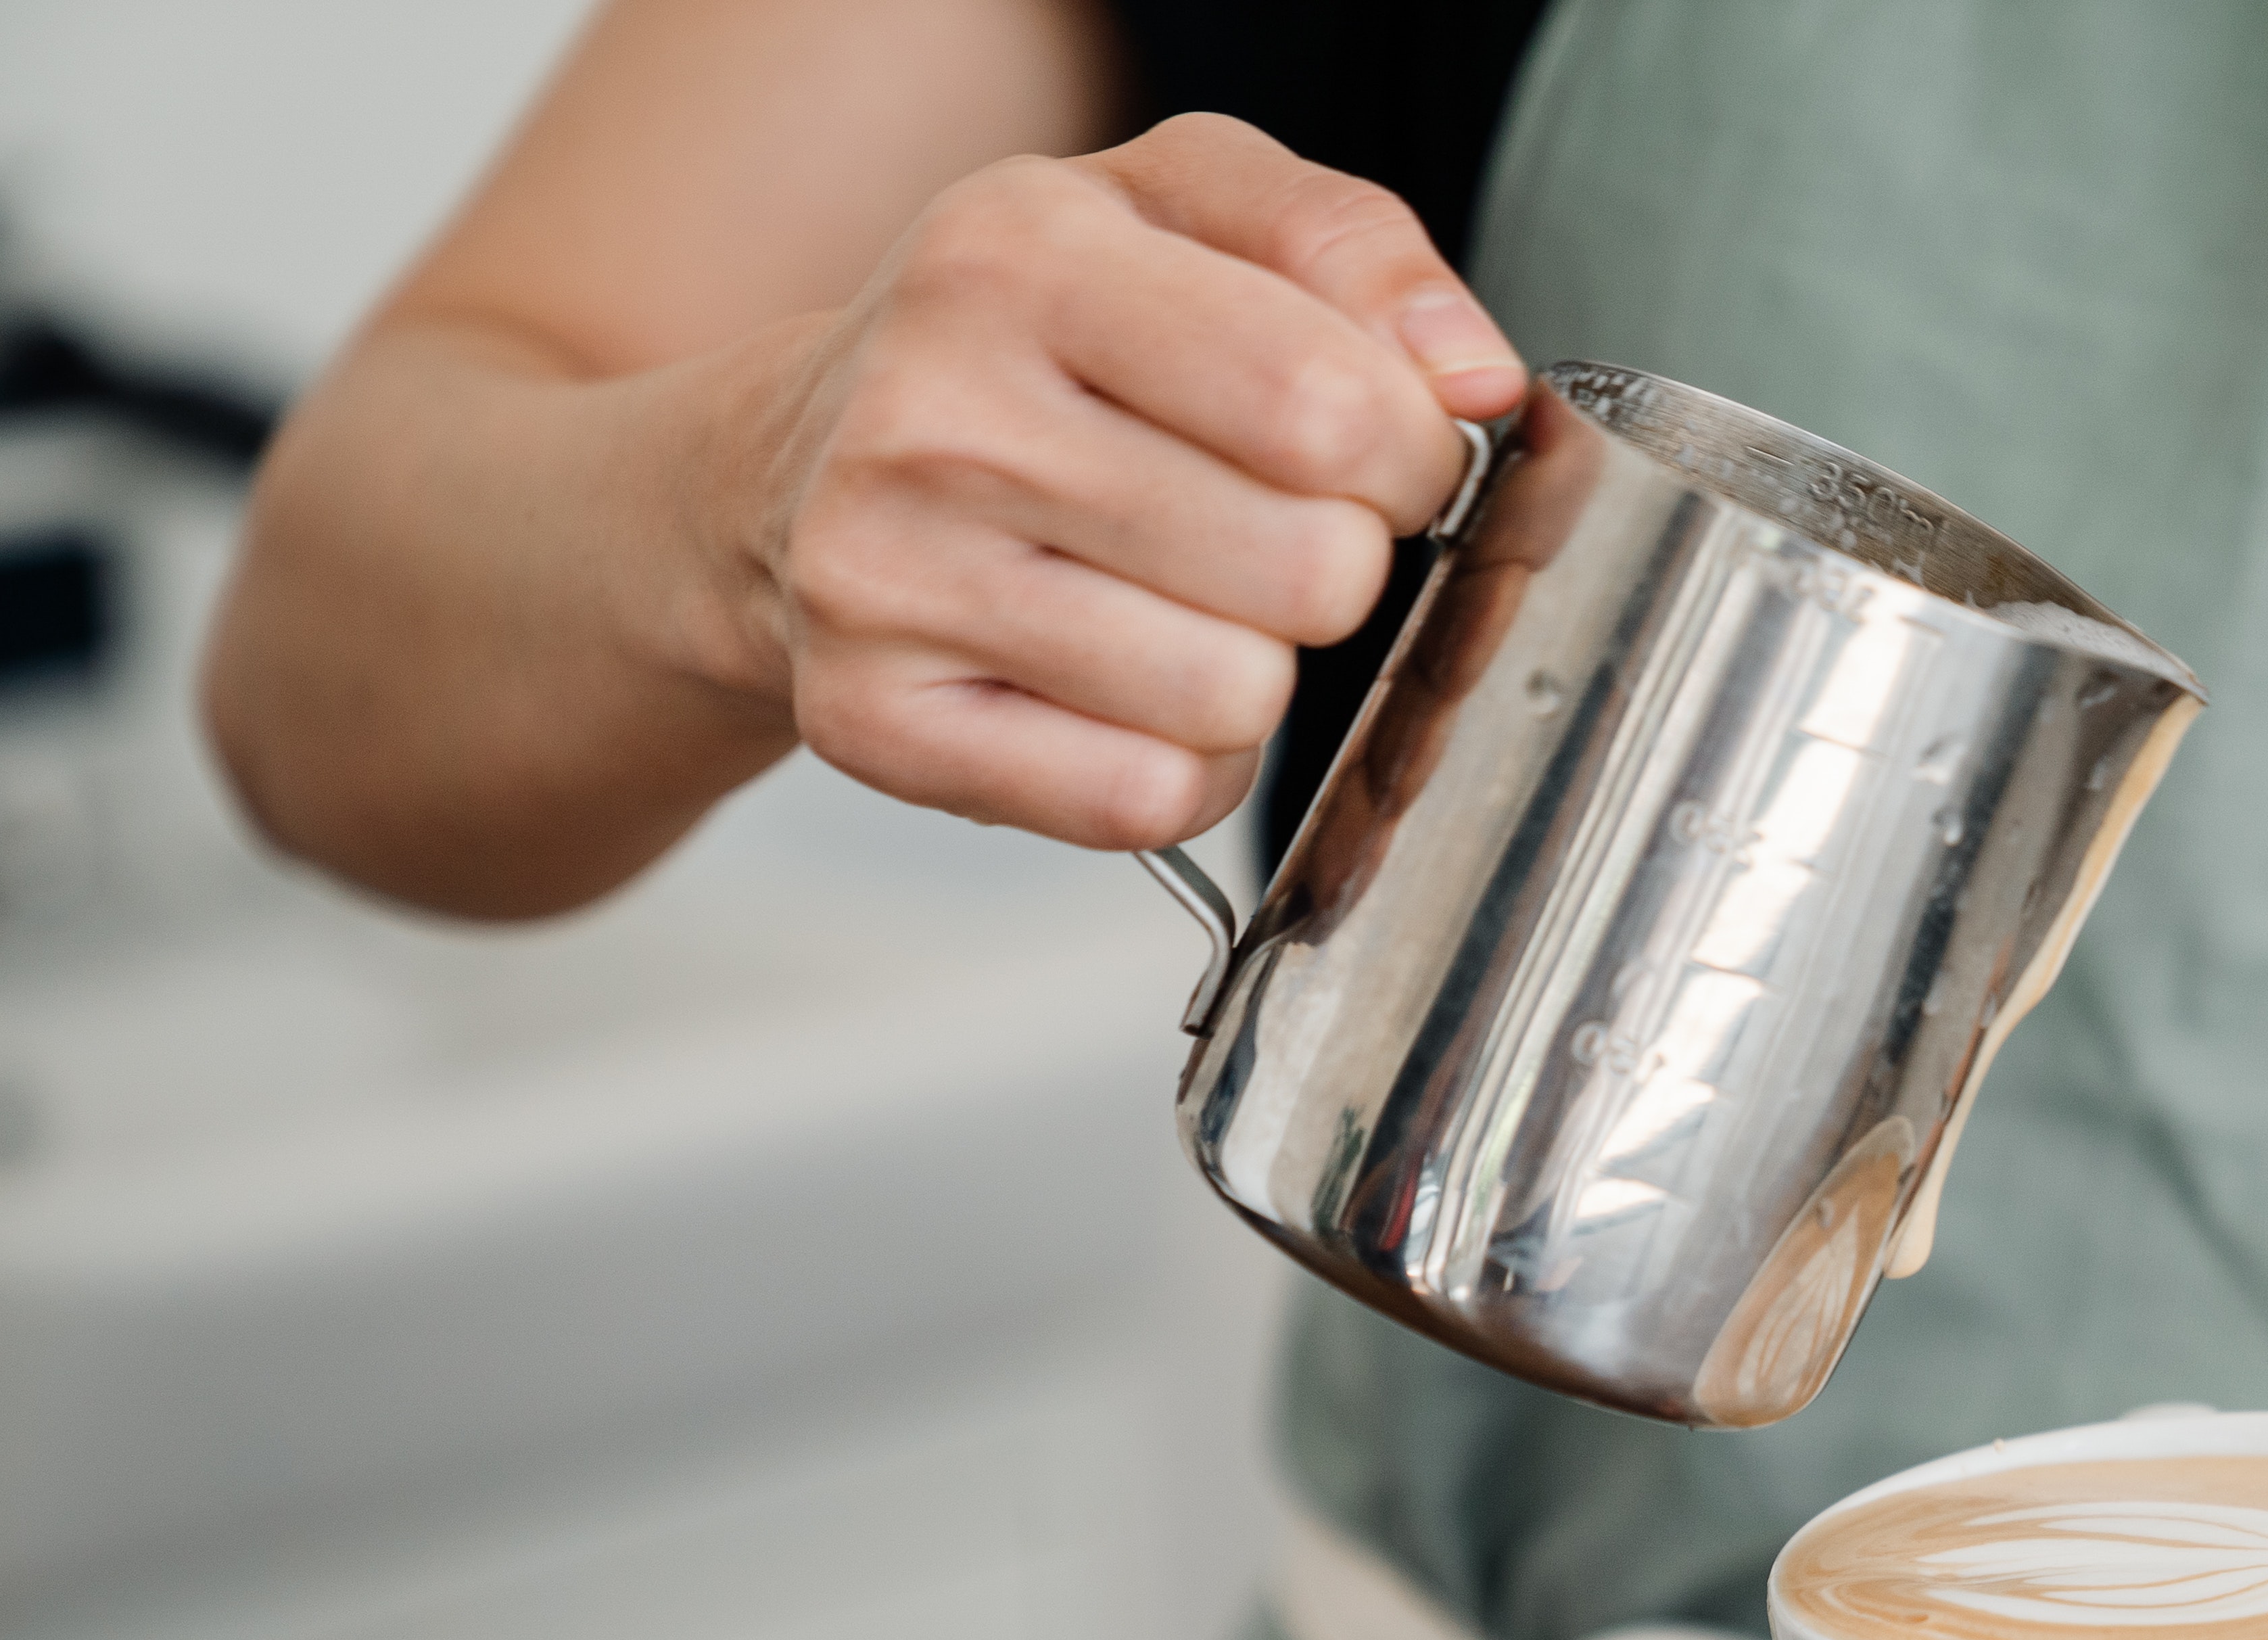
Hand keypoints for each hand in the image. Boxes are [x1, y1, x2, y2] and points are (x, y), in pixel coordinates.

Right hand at [718, 114, 1524, 848]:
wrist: (793, 460)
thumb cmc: (1025, 338)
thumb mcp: (1180, 210)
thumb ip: (1349, 246)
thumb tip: (1474, 381)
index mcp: (1019, 254)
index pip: (1329, 406)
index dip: (1410, 454)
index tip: (1380, 454)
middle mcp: (933, 415)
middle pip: (1307, 571)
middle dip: (1337, 566)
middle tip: (1266, 531)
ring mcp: (887, 580)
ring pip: (1236, 700)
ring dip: (1258, 671)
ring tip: (1181, 602)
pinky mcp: (877, 721)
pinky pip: (1146, 801)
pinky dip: (1180, 765)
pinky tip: (1125, 687)